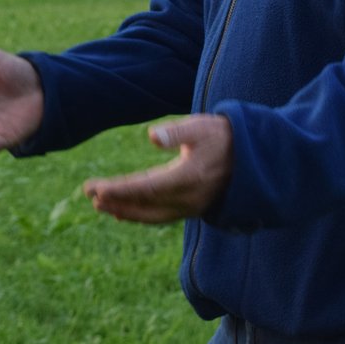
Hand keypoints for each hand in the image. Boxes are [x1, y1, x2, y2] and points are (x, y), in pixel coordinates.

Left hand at [82, 115, 232, 223]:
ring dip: (125, 210)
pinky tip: (124, 212)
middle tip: (89, 193)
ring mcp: (192, 207)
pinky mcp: (193, 209)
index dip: (119, 190)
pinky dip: (141, 215)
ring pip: (152, 215)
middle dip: (115, 200)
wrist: (255, 157)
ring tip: (100, 205)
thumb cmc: (225, 136)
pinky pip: (162, 216)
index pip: (145, 187)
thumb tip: (150, 135)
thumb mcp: (203, 126)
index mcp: (189, 177)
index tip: (95, 188)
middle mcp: (189, 198)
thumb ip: (177, 132)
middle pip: (144, 205)